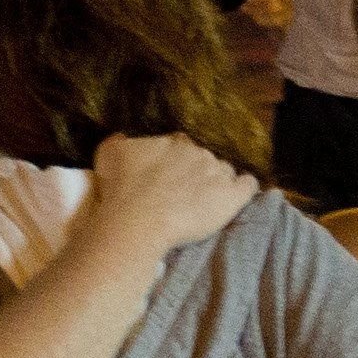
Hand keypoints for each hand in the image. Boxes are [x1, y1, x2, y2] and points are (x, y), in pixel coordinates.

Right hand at [84, 131, 259, 252]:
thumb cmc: (121, 190)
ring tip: (207, 201)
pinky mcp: (233, 195)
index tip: (168, 177)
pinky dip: (245, 189)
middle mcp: (199, 152)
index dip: (176, 161)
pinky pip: (248, 185)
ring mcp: (218, 172)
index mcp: (174, 142)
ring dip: (219, 182)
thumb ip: (121, 141)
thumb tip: (125, 137)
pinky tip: (237, 198)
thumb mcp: (109, 154)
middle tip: (183, 194)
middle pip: (205, 159)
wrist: (138, 221)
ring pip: (225, 172)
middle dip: (197, 172)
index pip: (182, 146)